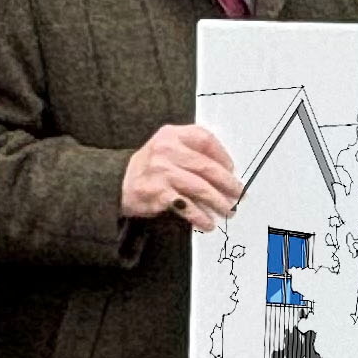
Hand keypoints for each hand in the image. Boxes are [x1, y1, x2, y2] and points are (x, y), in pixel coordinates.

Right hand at [122, 124, 243, 229]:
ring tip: (228, 210)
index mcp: (171, 135)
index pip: (204, 139)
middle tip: (239, 194)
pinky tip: (207, 222)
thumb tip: (226, 171)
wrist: (117, 183)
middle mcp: (166, 150)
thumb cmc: (149, 167)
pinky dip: (200, 216)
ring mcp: (162, 171)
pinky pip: (186, 206)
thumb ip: (192, 152)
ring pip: (200, 188)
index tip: (232, 168)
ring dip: (218, 202)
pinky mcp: (158, 193)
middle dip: (227, 183)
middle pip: (206, 166)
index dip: (222, 155)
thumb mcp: (166, 147)